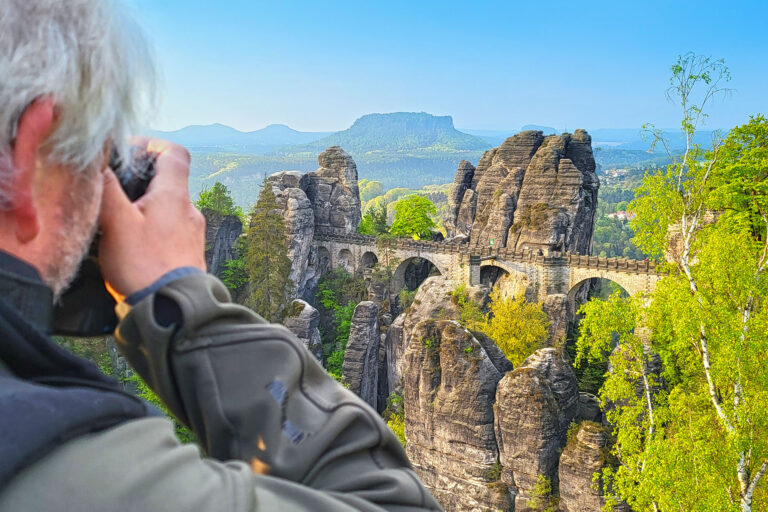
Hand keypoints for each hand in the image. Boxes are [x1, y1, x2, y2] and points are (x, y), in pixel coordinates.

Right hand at [98, 138, 206, 299]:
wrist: (171, 309)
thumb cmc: (144, 265)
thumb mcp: (116, 222)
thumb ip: (107, 188)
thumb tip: (99, 161)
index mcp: (175, 195)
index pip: (174, 152)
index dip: (151, 145)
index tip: (126, 153)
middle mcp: (189, 210)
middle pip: (168, 179)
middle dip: (139, 179)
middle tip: (111, 189)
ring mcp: (191, 232)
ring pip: (167, 206)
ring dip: (143, 207)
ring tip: (116, 220)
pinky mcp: (187, 253)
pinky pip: (169, 230)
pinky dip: (151, 228)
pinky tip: (131, 244)